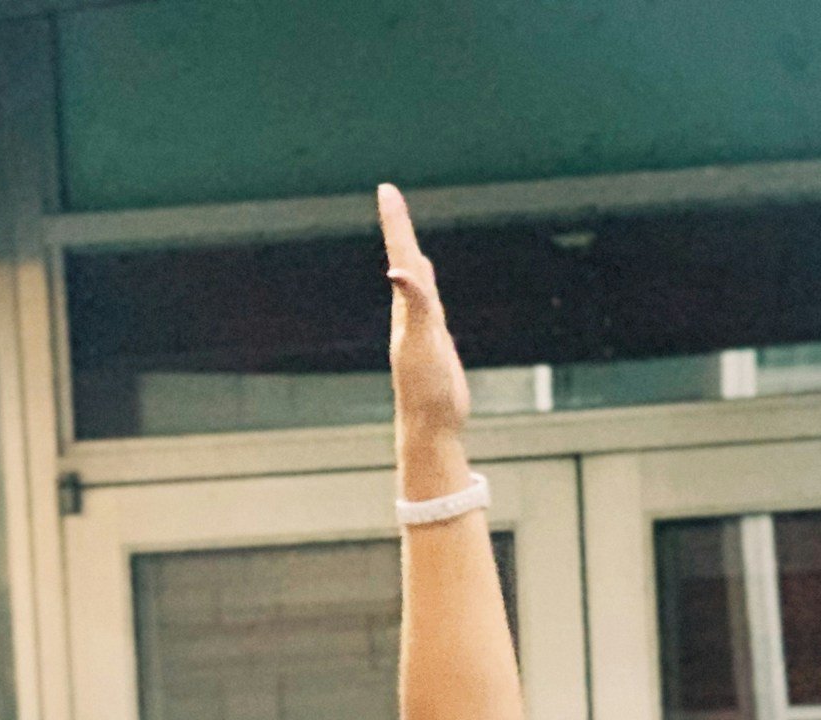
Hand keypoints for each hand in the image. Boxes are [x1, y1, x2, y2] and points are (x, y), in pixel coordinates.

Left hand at [378, 182, 471, 475]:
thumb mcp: (422, 342)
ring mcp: (421, 329)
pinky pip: (428, 305)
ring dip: (409, 254)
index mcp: (407, 308)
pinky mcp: (433, 344)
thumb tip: (396, 270)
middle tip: (391, 199)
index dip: (396, 222)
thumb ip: (414, 303)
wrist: (430, 428)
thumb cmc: (427, 389)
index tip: (387, 189)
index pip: (401, 255)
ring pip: (415, 283)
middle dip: (398, 229)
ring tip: (403, 234)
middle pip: (404, 261)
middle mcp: (410, 314)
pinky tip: (425, 284)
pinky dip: (425, 286)